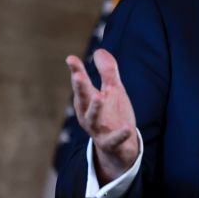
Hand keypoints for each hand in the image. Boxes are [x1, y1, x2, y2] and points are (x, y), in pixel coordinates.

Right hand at [66, 48, 138, 183]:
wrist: (120, 147)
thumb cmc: (113, 114)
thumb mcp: (113, 90)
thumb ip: (107, 71)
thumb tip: (99, 50)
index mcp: (88, 101)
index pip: (81, 84)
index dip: (76, 71)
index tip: (71, 58)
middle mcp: (88, 115)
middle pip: (83, 99)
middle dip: (80, 88)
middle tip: (78, 75)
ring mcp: (98, 130)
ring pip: (93, 119)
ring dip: (95, 108)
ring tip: (100, 97)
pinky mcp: (110, 143)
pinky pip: (114, 139)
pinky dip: (120, 135)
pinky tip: (128, 129)